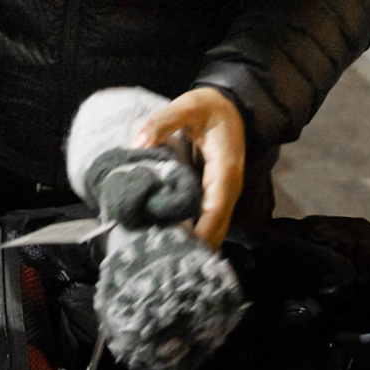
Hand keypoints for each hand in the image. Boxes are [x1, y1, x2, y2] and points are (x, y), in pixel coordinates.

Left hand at [133, 88, 245, 248]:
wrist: (231, 105)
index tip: (182, 251)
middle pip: (217, 225)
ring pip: (214, 225)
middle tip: (167, 264)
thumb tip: (138, 144)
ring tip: (166, 258)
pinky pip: (208, 217)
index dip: (201, 232)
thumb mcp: (185, 106)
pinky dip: (195, 231)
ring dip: (196, 242)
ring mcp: (224, 191)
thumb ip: (161, 122)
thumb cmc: (208, 107)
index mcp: (224, 169)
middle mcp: (228, 186)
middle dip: (197, 246)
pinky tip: (174, 241)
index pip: (215, 209)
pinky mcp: (216, 192)